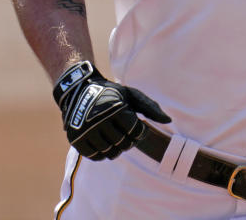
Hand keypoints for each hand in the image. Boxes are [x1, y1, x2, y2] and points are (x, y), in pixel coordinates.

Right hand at [53, 61, 170, 160]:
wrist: (80, 90)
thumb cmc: (112, 93)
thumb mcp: (132, 94)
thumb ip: (150, 107)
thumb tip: (169, 121)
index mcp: (115, 108)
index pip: (135, 132)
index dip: (140, 132)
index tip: (138, 128)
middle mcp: (99, 119)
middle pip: (124, 144)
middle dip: (129, 142)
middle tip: (127, 135)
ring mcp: (86, 130)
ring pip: (110, 152)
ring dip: (117, 149)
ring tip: (117, 140)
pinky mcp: (76, 138)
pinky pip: (95, 156)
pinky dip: (103, 154)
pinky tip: (106, 145)